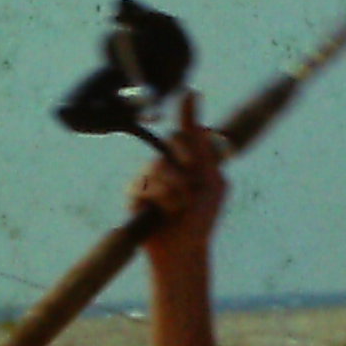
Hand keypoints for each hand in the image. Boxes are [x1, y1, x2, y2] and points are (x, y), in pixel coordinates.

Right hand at [132, 94, 228, 253]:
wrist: (183, 250)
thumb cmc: (202, 219)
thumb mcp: (211, 181)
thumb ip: (202, 146)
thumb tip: (198, 104)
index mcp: (190, 161)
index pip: (185, 133)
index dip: (188, 119)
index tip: (191, 95)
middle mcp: (170, 165)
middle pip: (170, 146)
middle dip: (184, 170)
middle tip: (191, 191)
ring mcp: (151, 178)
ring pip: (156, 167)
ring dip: (173, 191)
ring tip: (178, 209)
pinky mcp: (135, 193)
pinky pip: (142, 184)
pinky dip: (157, 199)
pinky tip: (161, 213)